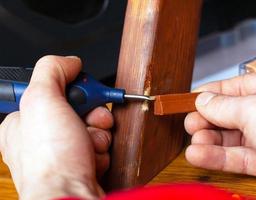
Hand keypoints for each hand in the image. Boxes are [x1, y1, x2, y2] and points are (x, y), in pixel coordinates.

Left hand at [0, 56, 112, 198]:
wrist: (72, 198)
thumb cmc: (51, 161)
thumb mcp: (42, 100)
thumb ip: (52, 70)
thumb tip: (70, 62)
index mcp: (24, 122)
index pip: (54, 92)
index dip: (72, 90)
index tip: (80, 91)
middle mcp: (43, 139)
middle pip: (78, 109)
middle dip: (92, 113)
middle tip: (92, 120)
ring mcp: (64, 153)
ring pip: (93, 128)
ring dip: (99, 134)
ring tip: (90, 146)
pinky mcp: (83, 164)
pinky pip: (100, 146)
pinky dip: (102, 150)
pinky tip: (93, 159)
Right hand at [184, 67, 255, 197]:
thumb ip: (225, 106)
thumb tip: (204, 100)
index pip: (235, 87)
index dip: (210, 94)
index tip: (190, 101)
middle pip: (232, 114)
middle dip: (208, 120)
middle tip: (190, 126)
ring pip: (234, 138)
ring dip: (210, 142)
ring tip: (193, 144)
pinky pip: (241, 158)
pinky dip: (219, 158)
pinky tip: (200, 156)